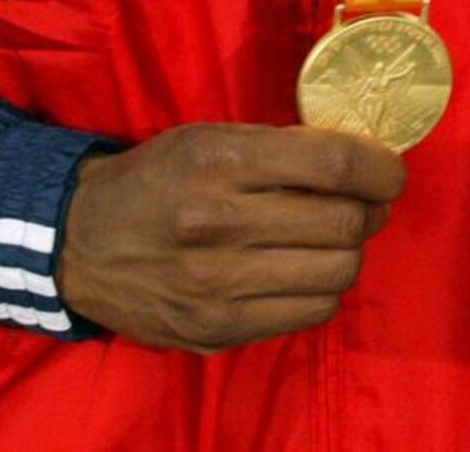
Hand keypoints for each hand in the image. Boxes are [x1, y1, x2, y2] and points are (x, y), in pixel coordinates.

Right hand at [54, 123, 405, 352]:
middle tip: (364, 203)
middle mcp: (219, 226)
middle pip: (344, 223)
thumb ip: (280, 148)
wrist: (80, 244)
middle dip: (370, 210)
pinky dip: (322, 288)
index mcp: (218, 164)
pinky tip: (304, 270)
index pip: (332, 164)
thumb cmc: (156, 179)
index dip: (379, 167)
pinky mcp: (218, 330)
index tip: (389, 171)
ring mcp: (218, 287)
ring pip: (337, 273)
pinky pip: (311, 312)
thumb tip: (360, 158)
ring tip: (332, 237)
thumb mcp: (208, 140)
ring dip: (349, 252)